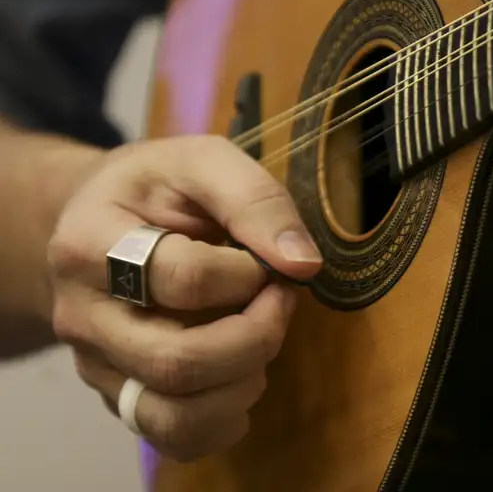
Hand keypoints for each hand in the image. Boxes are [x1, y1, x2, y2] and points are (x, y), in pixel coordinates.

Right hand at [46, 135, 321, 460]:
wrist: (100, 220)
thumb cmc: (159, 189)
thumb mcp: (203, 162)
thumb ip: (256, 201)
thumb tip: (303, 263)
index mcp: (91, 244)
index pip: (185, 279)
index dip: (247, 273)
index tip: (269, 258)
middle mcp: (83, 316)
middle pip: (178, 362)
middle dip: (256, 336)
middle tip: (280, 300)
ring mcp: (98, 364)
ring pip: (174, 414)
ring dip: (244, 383)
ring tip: (262, 338)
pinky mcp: (120, 396)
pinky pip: (175, 436)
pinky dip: (227, 418)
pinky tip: (244, 374)